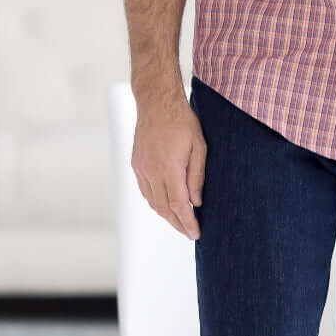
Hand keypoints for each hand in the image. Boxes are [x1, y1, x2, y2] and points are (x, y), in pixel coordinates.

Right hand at [131, 77, 205, 240]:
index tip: (195, 233)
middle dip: (177, 223)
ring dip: (166, 214)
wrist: (157, 102)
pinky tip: (165, 203)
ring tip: (179, 221)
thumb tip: (196, 201)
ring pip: (152, 202)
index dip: (187, 222)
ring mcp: (142, 169)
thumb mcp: (198, 145)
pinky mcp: (136, 164)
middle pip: (164, 208)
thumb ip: (197, 175)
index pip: (179, 205)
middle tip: (189, 232)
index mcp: (169, 168)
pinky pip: (145, 191)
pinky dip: (155, 201)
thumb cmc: (182, 120)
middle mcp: (152, 172)